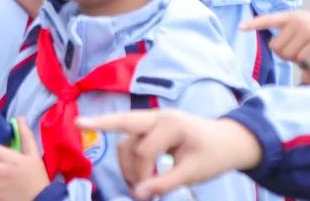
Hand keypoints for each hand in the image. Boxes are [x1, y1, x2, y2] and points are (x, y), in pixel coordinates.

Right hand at [77, 110, 261, 199]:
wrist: (231, 141)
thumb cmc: (214, 156)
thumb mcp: (193, 173)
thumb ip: (164, 183)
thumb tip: (137, 195)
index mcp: (171, 124)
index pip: (144, 150)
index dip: (143, 175)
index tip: (148, 193)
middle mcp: (158, 116)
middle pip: (123, 122)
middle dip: (100, 122)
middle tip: (79, 124)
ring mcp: (153, 119)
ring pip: (125, 135)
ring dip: (124, 159)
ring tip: (134, 184)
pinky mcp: (152, 126)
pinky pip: (130, 134)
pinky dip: (127, 152)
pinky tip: (127, 167)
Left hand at [242, 10, 309, 63]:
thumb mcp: (300, 25)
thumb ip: (287, 34)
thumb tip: (261, 35)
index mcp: (290, 16)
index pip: (268, 20)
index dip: (254, 24)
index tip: (240, 27)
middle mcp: (298, 22)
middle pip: (276, 47)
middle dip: (283, 53)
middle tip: (295, 50)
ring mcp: (308, 31)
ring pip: (289, 55)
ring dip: (295, 59)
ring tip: (305, 52)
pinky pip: (302, 59)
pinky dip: (306, 63)